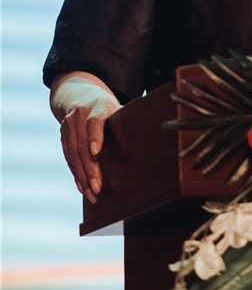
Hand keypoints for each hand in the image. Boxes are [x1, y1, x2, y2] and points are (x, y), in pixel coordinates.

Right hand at [50, 72, 120, 202]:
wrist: (79, 95)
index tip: (96, 151)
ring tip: (91, 194)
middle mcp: (79, 115)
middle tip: (97, 188)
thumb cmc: (106, 107)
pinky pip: (68, 158)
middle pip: (82, 144)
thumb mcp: (117, 109)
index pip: (95, 122)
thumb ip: (127, 123)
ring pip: (73, 154)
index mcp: (98, 106)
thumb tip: (150, 139)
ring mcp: (68, 125)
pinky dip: (75, 174)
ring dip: (82, 176)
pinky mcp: (63, 135)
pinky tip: (82, 187)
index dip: (95, 136)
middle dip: (89, 168)